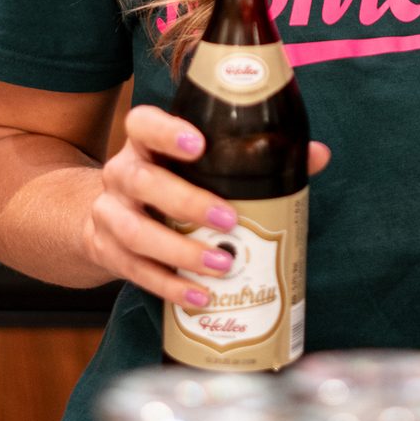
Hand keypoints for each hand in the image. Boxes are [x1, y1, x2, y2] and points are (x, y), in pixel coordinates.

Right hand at [81, 104, 330, 307]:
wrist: (102, 218)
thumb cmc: (168, 182)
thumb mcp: (195, 164)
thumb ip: (253, 157)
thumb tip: (317, 155)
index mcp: (143, 143)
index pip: (143, 124)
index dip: (167, 132)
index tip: (199, 144)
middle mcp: (121, 174)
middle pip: (143, 182)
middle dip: (187, 202)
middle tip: (229, 219)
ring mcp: (109, 214)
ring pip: (136, 232)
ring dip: (180, 251)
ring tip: (222, 264)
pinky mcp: (107, 252)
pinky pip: (136, 271)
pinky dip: (170, 286)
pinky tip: (200, 296)